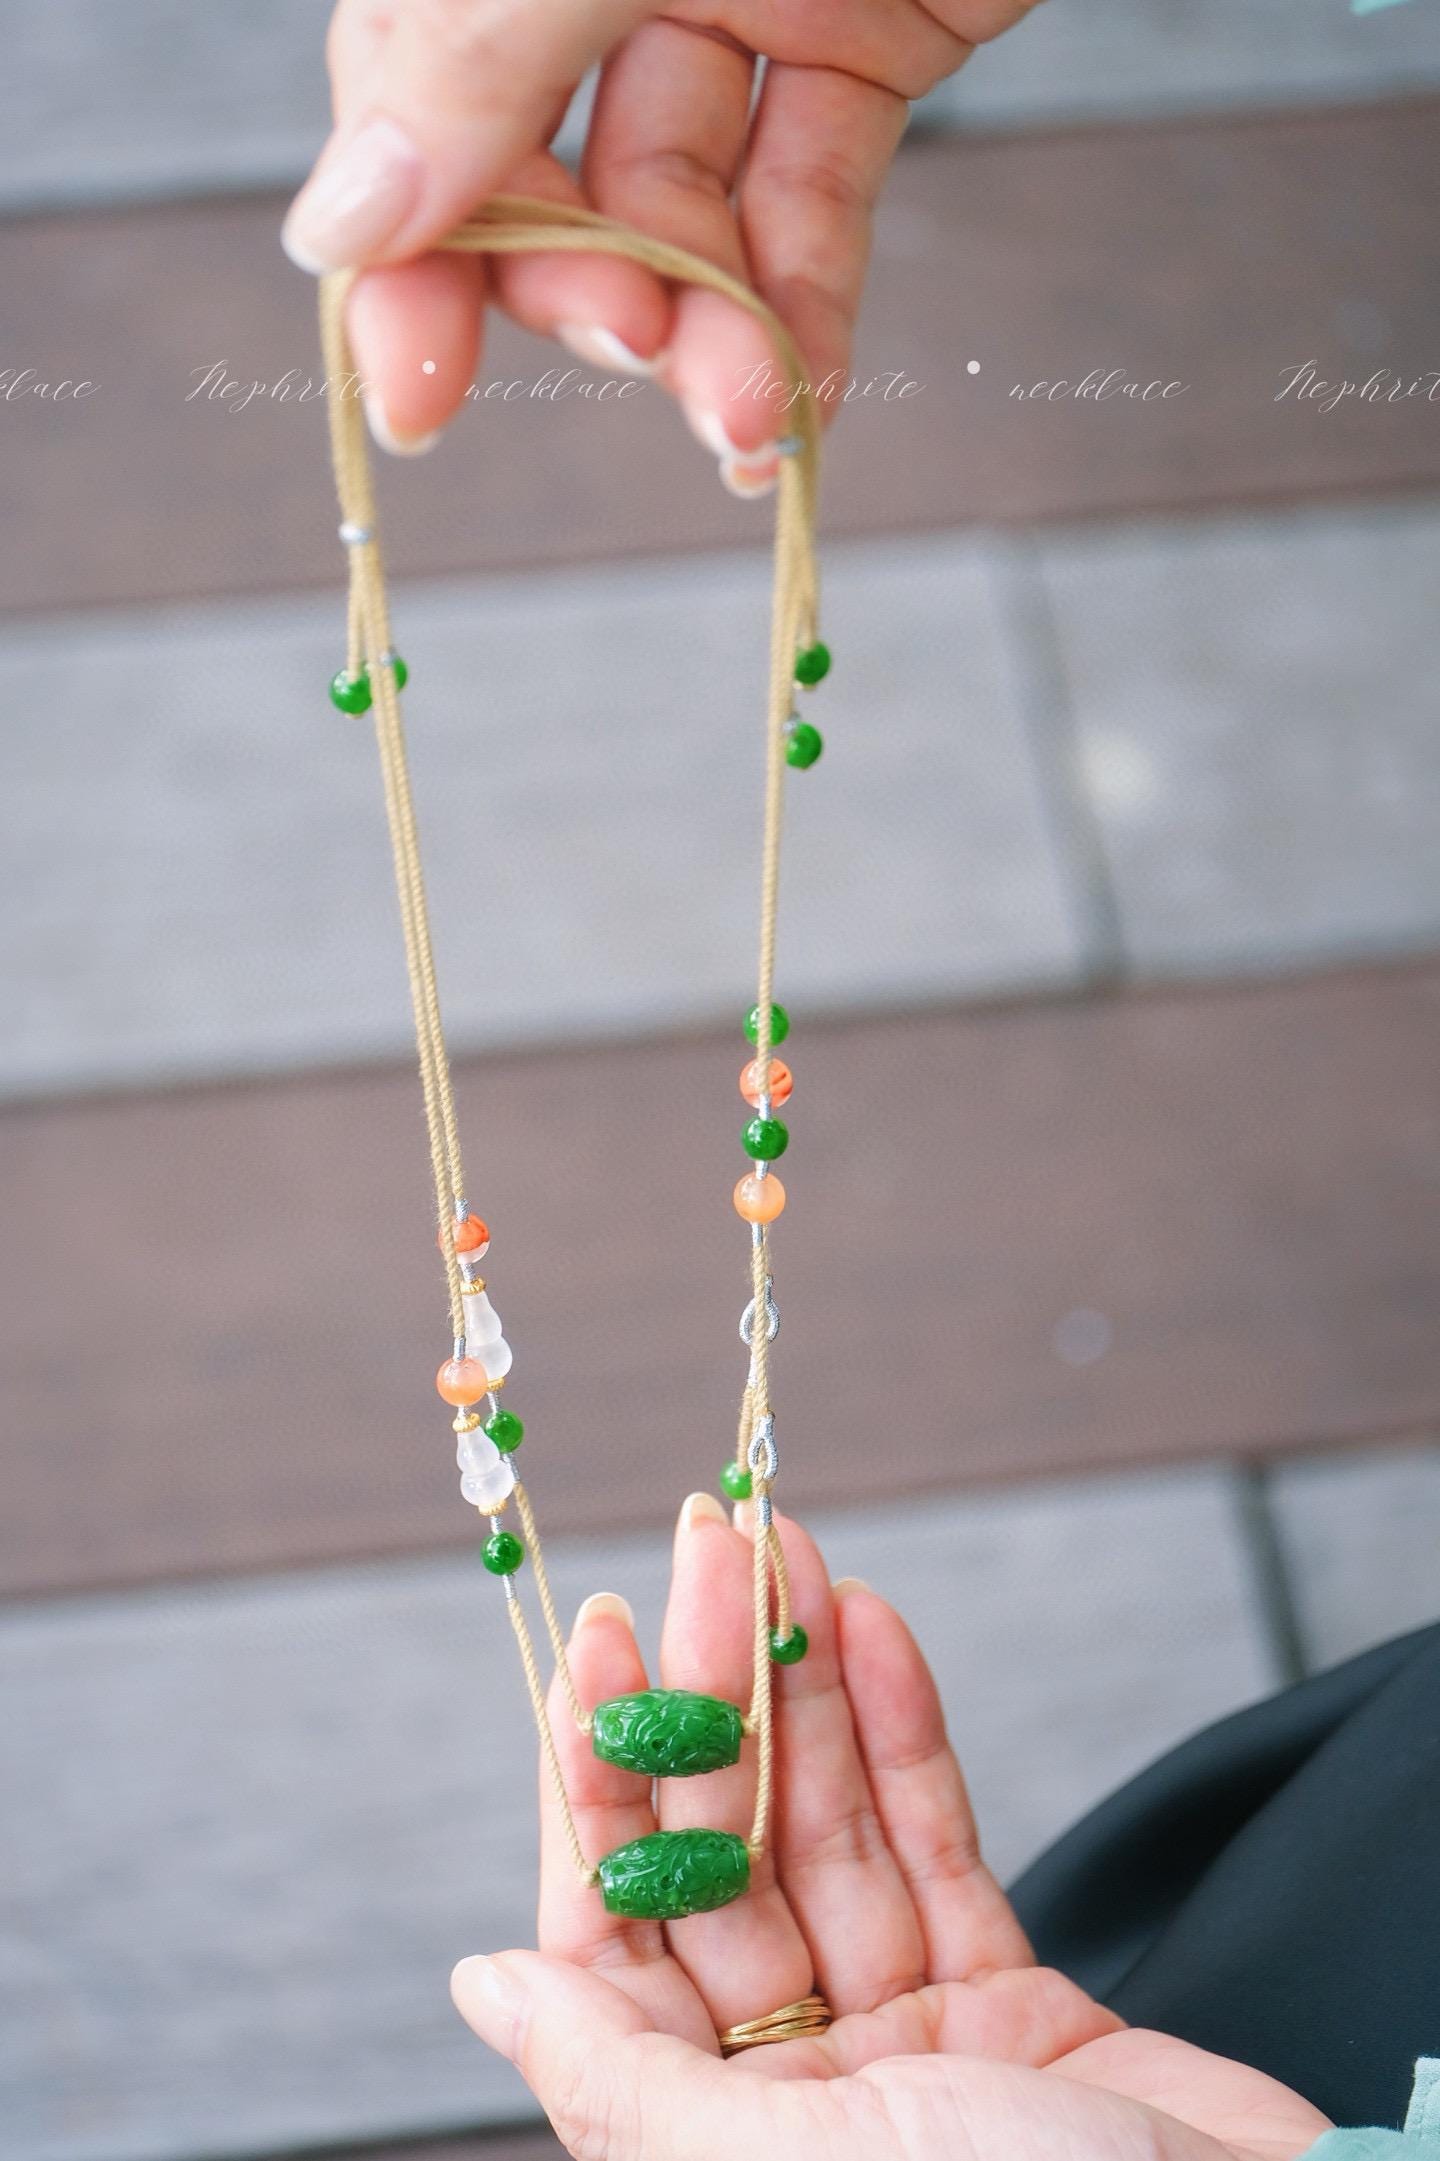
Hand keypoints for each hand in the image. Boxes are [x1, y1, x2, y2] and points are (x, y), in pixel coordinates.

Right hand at [283, 0, 1036, 479]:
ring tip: (747, 420)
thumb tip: (344, 223)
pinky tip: (807, 401)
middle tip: (633, 349)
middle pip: (543, 174)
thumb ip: (478, 46)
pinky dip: (810, 305)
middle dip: (583, 292)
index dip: (407, 255)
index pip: (413, 97)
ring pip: (688, 209)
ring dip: (710, 336)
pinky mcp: (869, 34)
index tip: (414, 398)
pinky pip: (816, 195)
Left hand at [451, 1495, 1332, 2160]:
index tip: (601, 1641)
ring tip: (790, 1548)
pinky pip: (938, 1843)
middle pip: (728, 1850)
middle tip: (714, 1539)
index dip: (601, 1776)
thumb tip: (482, 1982)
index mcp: (712, 2131)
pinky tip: (875, 1628)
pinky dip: (908, 1734)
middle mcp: (792, 2088)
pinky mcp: (1009, 2002)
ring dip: (811, 1681)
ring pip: (830, 1827)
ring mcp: (903, 2038)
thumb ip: (618, 2074)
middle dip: (718, 1688)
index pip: (617, 1925)